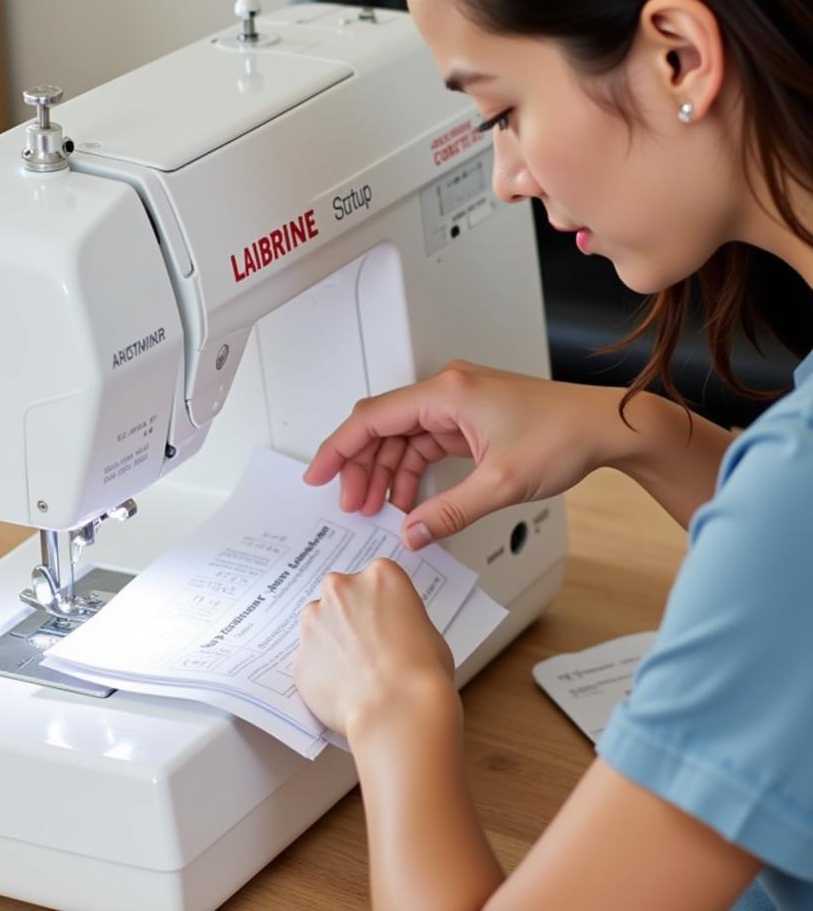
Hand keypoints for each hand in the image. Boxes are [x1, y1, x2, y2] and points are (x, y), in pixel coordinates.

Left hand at [294, 558, 455, 737]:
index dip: (381, 603)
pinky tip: (342, 691)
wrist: (397, 709)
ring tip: (355, 672)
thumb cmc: (422, 672)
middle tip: (368, 645)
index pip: (376, 579)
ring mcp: (315, 620)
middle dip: (349, 615)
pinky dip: (321, 673)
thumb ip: (401, 619)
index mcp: (380, 575)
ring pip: (318, 624)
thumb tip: (393, 632)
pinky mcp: (300, 655)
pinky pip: (310, 661)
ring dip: (330, 641)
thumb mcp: (427, 630)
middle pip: (340, 594)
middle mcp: (341, 588)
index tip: (385, 620)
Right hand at [304, 361, 619, 547]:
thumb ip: (449, 512)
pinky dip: (413, 470)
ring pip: (403, 437)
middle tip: (350, 504)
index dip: (338, 448)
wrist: (607, 427)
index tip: (317, 473)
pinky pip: (426, 443)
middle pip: (382, 428)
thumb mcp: (501, 484)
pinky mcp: (469, 418)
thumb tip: (412, 532)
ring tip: (376, 508)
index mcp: (446, 394)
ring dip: (387, 472)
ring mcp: (458, 404)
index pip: (372, 418)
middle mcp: (447, 392)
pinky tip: (408, 499)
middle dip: (362, 467)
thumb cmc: (565, 435)